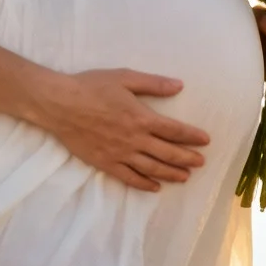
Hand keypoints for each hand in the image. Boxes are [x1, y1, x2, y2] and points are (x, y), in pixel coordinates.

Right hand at [42, 69, 209, 192]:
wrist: (60, 104)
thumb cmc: (92, 86)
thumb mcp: (124, 77)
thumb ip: (153, 84)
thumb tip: (179, 85)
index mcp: (141, 117)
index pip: (174, 130)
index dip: (192, 136)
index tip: (205, 141)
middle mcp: (135, 140)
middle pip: (167, 153)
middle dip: (187, 159)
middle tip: (201, 163)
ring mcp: (120, 154)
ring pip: (152, 169)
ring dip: (171, 174)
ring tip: (185, 177)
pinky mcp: (106, 164)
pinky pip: (130, 178)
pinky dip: (144, 184)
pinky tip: (154, 187)